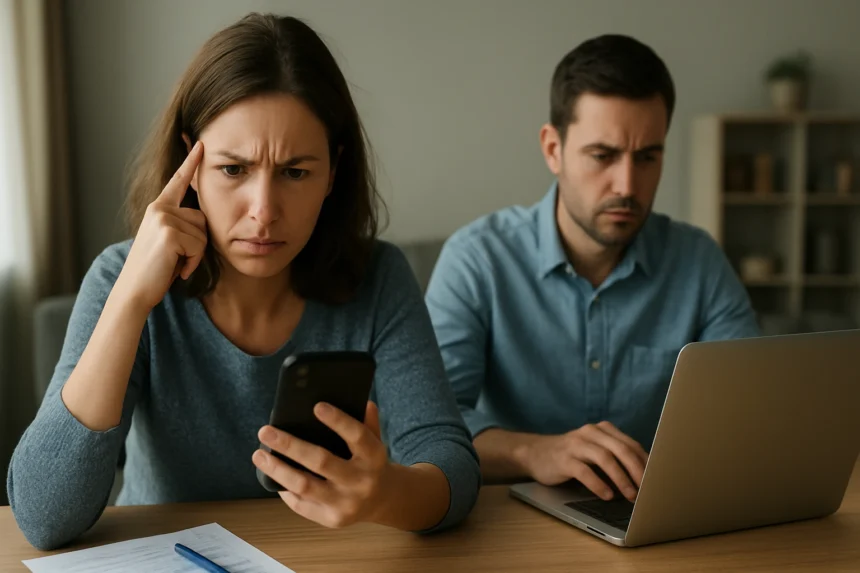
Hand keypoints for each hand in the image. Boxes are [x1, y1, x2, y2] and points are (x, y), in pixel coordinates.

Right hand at [114, 141, 207, 311]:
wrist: (134, 290)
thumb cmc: (155, 270)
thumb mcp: (168, 241)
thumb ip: (181, 225)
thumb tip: (202, 219)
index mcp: (159, 208)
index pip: (178, 181)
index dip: (191, 162)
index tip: (201, 143)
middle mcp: (160, 208)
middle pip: (203, 218)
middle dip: (197, 244)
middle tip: (176, 258)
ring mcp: (163, 218)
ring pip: (203, 234)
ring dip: (195, 255)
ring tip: (174, 263)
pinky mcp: (169, 232)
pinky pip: (198, 246)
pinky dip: (192, 263)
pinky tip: (176, 269)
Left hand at [253, 401, 393, 527]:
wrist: (382, 500)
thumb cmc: (371, 463)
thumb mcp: (375, 439)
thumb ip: (367, 421)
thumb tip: (357, 399)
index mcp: (374, 457)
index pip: (357, 436)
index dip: (338, 421)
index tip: (316, 406)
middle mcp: (361, 481)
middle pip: (321, 461)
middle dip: (289, 445)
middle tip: (266, 431)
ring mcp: (345, 503)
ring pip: (304, 485)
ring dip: (277, 469)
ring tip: (259, 455)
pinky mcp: (331, 519)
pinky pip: (301, 505)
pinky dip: (284, 489)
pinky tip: (272, 476)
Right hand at [522, 421, 648, 501]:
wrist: (535, 453)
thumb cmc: (571, 455)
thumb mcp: (594, 451)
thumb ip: (614, 456)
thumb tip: (643, 476)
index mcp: (602, 430)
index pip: (630, 444)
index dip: (645, 462)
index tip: (657, 479)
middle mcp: (590, 433)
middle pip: (620, 449)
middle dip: (637, 470)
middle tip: (647, 489)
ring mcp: (576, 444)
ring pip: (604, 458)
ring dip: (621, 478)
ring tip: (630, 495)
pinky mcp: (563, 459)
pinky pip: (584, 471)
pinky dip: (598, 484)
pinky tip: (606, 496)